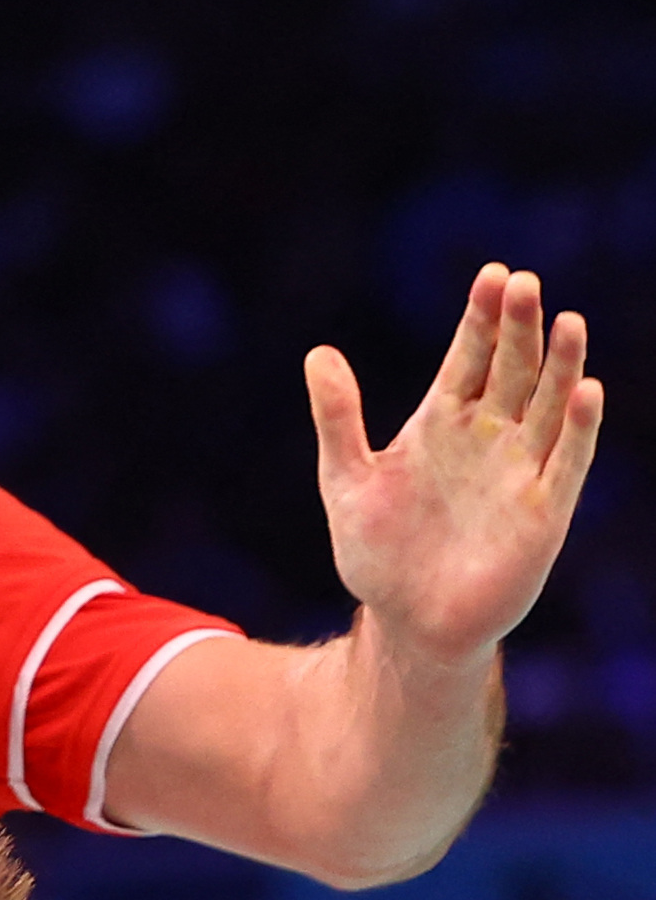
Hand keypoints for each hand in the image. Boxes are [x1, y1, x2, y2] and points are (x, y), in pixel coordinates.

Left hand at [310, 263, 603, 661]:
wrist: (405, 623)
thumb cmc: (378, 554)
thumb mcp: (347, 480)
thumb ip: (337, 418)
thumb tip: (317, 353)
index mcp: (444, 422)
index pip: (469, 357)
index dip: (481, 318)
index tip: (491, 276)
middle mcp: (490, 436)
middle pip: (512, 369)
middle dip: (519, 328)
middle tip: (523, 283)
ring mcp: (520, 470)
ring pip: (548, 406)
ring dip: (560, 366)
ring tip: (567, 321)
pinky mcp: (543, 510)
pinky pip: (565, 462)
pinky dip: (575, 429)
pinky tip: (582, 393)